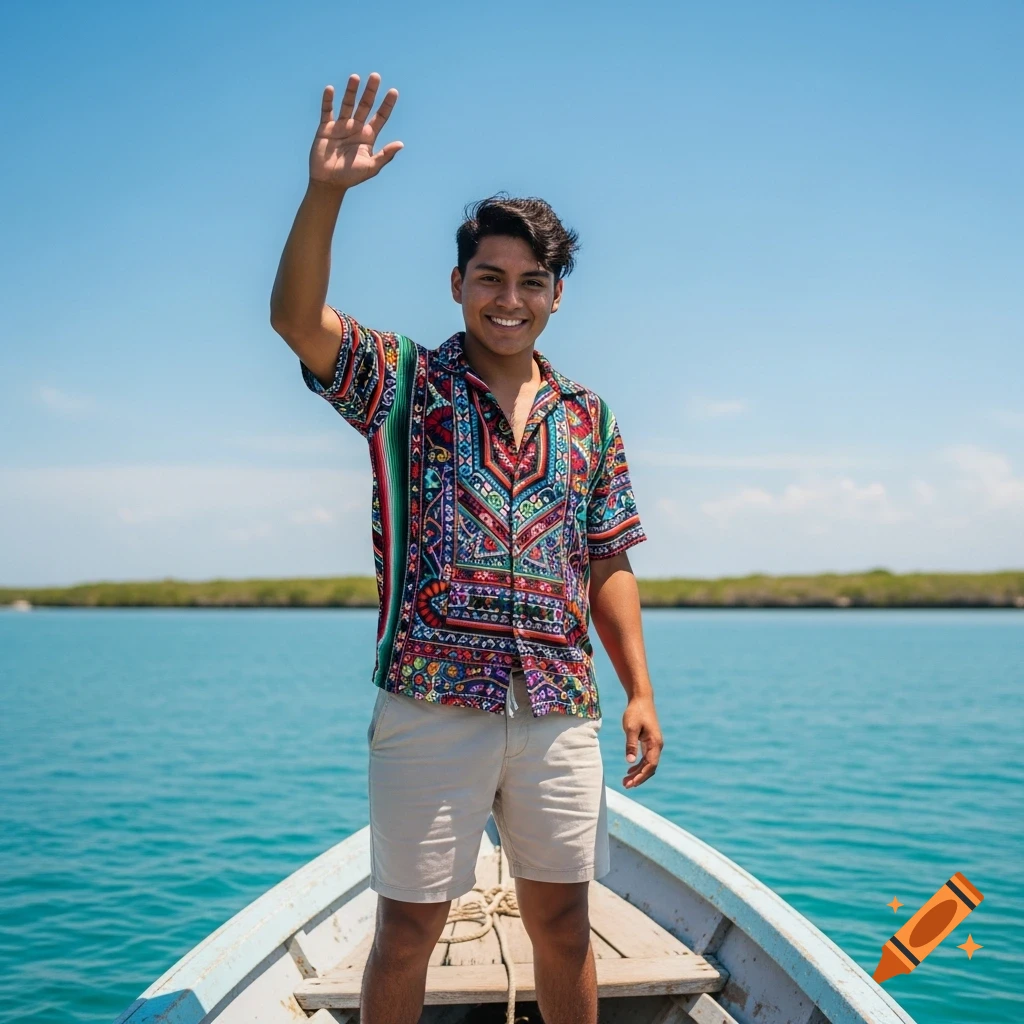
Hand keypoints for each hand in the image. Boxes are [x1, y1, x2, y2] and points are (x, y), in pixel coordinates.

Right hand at [309, 72, 402, 189]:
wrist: (329, 182)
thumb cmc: (351, 177)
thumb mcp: (371, 167)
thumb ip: (385, 155)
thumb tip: (401, 144)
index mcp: (368, 136)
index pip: (380, 117)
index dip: (387, 104)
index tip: (394, 91)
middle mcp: (356, 128)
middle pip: (365, 106)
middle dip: (370, 92)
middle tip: (376, 76)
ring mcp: (341, 126)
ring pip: (347, 104)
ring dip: (351, 91)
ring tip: (355, 77)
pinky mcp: (326, 128)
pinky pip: (327, 111)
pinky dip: (328, 100)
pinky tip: (331, 89)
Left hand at [622, 695, 661, 788]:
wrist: (641, 699)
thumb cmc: (635, 712)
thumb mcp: (630, 728)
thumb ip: (631, 744)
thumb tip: (629, 761)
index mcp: (655, 743)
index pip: (650, 765)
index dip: (641, 776)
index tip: (631, 783)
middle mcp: (657, 745)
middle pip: (650, 768)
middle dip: (639, 778)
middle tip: (625, 785)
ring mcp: (654, 744)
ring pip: (648, 764)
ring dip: (638, 773)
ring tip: (626, 781)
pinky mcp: (650, 741)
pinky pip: (646, 758)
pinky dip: (639, 766)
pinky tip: (630, 770)